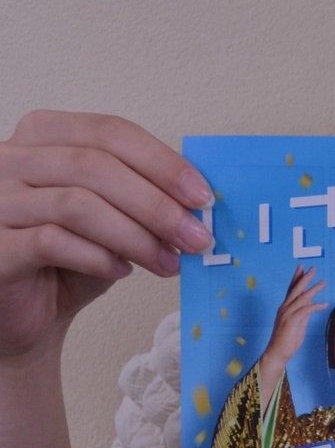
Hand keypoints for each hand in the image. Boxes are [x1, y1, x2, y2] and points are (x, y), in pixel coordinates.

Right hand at [0, 110, 212, 363]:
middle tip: (196, 237)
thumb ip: (144, 196)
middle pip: (95, 165)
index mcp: (43, 134)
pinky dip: (97, 257)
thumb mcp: (113, 216)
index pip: (109, 132)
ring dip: (135, 236)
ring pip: (76, 204)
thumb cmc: (69, 259)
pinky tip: (122, 271)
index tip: (203, 196)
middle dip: (156, 204)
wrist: (26, 315)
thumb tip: (199, 201)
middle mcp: (10, 158)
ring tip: (169, 262)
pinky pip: (51, 241)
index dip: (162, 162)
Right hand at [262, 266, 326, 370]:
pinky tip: (324, 304)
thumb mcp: (297, 323)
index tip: (301, 268)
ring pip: (301, 298)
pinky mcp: (292, 321)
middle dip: (304, 278)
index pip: (291, 289)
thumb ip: (303, 313)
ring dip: (313, 289)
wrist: (277, 352)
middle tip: (313, 268)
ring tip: (323, 282)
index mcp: (284, 307)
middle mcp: (284, 308)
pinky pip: (306, 310)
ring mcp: (287, 314)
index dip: (296, 278)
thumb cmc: (287, 339)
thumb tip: (311, 304)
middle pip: (295, 289)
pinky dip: (316, 306)